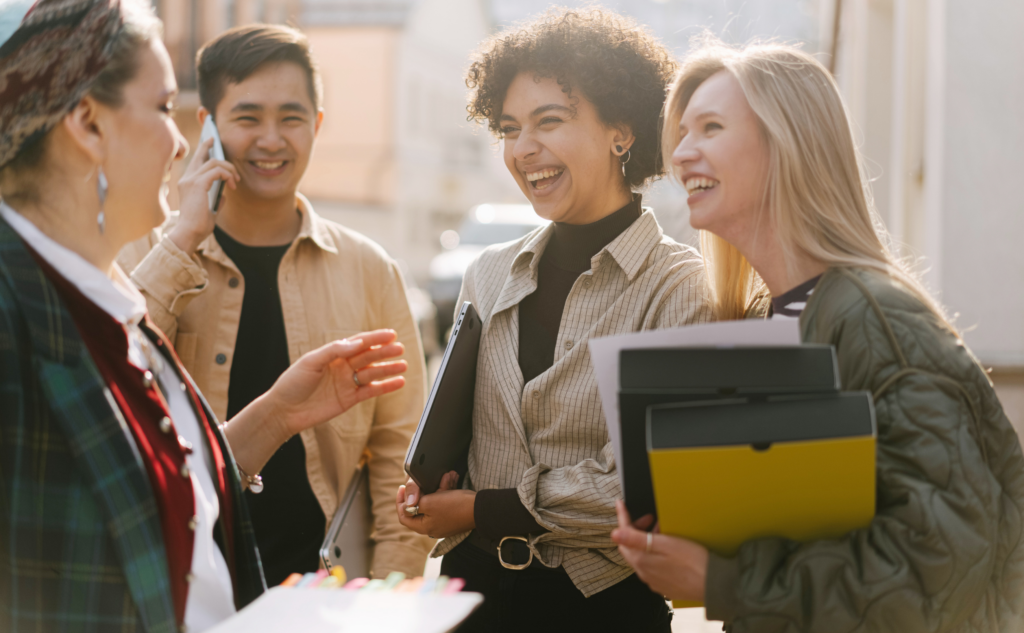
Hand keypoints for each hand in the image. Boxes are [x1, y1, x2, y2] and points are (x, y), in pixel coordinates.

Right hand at [168, 136, 239, 253]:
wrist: (190, 232)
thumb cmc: (198, 224)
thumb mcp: (209, 208)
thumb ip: (215, 197)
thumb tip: (224, 193)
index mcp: (187, 183)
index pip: (195, 161)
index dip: (202, 150)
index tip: (210, 142)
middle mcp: (186, 178)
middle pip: (200, 156)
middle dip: (209, 146)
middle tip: (217, 140)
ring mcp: (190, 180)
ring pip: (214, 162)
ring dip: (229, 169)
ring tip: (236, 180)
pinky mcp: (197, 184)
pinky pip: (216, 171)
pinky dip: (227, 175)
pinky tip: (232, 184)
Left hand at [263, 329, 406, 437]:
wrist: (284, 411)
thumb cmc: (293, 383)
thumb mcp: (310, 361)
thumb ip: (334, 351)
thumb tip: (357, 343)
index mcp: (333, 354)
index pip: (358, 343)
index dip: (375, 338)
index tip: (390, 334)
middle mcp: (343, 367)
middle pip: (368, 357)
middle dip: (384, 352)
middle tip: (400, 348)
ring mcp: (347, 383)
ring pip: (372, 373)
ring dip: (388, 369)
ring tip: (403, 365)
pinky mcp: (350, 399)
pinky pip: (371, 391)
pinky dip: (385, 387)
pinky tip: (398, 382)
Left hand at [396, 471, 475, 538]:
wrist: (481, 508)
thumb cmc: (455, 506)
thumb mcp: (429, 502)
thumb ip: (414, 503)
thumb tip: (408, 505)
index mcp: (424, 527)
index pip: (404, 516)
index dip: (401, 501)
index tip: (402, 488)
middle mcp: (433, 527)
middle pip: (419, 508)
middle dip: (423, 491)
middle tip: (423, 480)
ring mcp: (444, 522)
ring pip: (433, 503)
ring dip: (437, 488)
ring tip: (444, 477)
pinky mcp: (453, 517)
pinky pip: (444, 502)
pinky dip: (445, 491)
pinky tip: (450, 480)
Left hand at [611, 499, 707, 601]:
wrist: (714, 585)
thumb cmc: (693, 561)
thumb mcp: (665, 544)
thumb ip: (636, 539)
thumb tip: (614, 534)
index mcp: (641, 560)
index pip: (624, 536)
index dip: (623, 517)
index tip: (620, 504)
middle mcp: (644, 573)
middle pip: (630, 547)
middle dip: (635, 529)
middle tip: (649, 518)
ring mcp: (654, 580)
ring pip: (642, 556)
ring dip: (646, 541)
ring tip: (662, 531)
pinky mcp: (664, 584)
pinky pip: (652, 566)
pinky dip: (655, 554)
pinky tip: (668, 549)